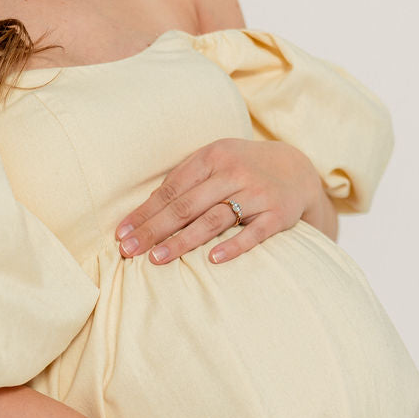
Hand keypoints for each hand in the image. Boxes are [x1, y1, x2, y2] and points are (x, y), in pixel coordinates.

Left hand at [115, 138, 322, 265]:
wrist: (297, 169)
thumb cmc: (242, 169)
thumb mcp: (215, 162)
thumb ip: (184, 181)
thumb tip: (145, 210)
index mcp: (212, 157)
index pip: (171, 189)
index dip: (144, 213)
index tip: (121, 234)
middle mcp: (233, 172)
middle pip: (186, 205)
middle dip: (154, 229)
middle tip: (130, 251)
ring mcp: (257, 193)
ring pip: (214, 219)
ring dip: (184, 241)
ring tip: (157, 259)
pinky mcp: (277, 214)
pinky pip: (253, 232)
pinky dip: (233, 245)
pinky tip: (212, 260)